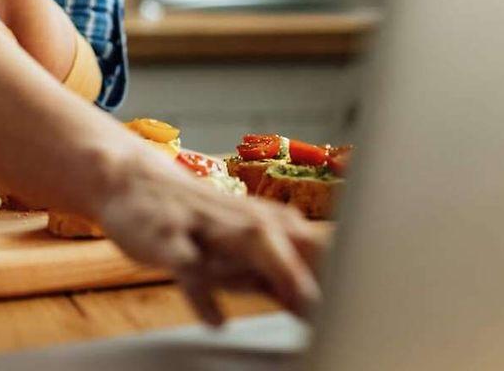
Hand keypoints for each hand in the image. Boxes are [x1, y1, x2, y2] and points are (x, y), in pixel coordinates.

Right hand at [97, 145, 329, 324]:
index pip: (322, 247)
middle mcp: (246, 221)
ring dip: (280, 267)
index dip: (351, 274)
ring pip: (250, 241)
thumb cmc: (196, 223)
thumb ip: (284, 277)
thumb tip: (327, 308)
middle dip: (325, 269)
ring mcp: (207, 226)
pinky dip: (203, 294)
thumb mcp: (242, 250)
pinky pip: (188, 265)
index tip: (371, 306)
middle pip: (297, 241)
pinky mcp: (169, 237)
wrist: (131, 181)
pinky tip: (217, 321)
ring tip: (301, 301)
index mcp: (271, 224)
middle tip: (351, 306)